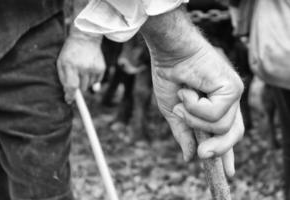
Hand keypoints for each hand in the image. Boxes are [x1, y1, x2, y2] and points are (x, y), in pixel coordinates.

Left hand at [57, 31, 104, 102]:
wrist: (85, 38)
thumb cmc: (70, 52)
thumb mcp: (61, 63)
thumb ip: (64, 80)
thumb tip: (71, 96)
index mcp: (70, 65)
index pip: (72, 86)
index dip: (71, 96)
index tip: (69, 100)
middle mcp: (83, 67)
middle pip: (82, 88)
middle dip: (78, 86)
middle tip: (76, 77)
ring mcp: (93, 68)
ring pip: (89, 86)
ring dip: (85, 82)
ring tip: (83, 70)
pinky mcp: (101, 68)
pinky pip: (96, 82)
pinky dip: (92, 79)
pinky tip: (89, 69)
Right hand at [151, 38, 243, 176]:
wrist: (169, 52)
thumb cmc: (170, 77)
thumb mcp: (174, 112)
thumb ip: (184, 134)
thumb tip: (189, 158)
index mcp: (215, 107)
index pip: (226, 134)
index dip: (226, 153)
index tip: (228, 172)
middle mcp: (227, 101)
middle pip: (234, 134)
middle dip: (218, 148)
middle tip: (202, 154)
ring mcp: (232, 94)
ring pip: (221, 127)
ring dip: (194, 118)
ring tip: (183, 98)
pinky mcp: (233, 87)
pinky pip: (216, 114)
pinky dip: (195, 106)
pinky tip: (189, 90)